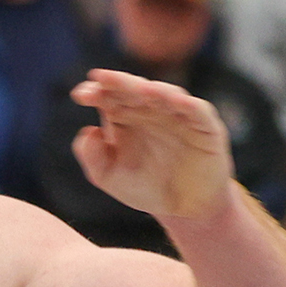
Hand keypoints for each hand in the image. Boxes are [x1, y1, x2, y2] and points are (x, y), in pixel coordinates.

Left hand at [70, 69, 235, 221]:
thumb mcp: (110, 177)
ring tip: (139, 89)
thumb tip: (88, 131)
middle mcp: (152, 110)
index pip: (109, 96)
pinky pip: (198, 112)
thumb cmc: (146, 187)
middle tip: (102, 77)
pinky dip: (188, 105)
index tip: (80, 95)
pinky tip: (176, 101)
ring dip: (154, 91)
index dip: (96, 91)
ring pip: (167, 95)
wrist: (184, 209)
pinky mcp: (205, 127)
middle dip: (119, 83)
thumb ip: (93, 157)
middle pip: (135, 90)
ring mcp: (179, 116)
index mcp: (126, 116)